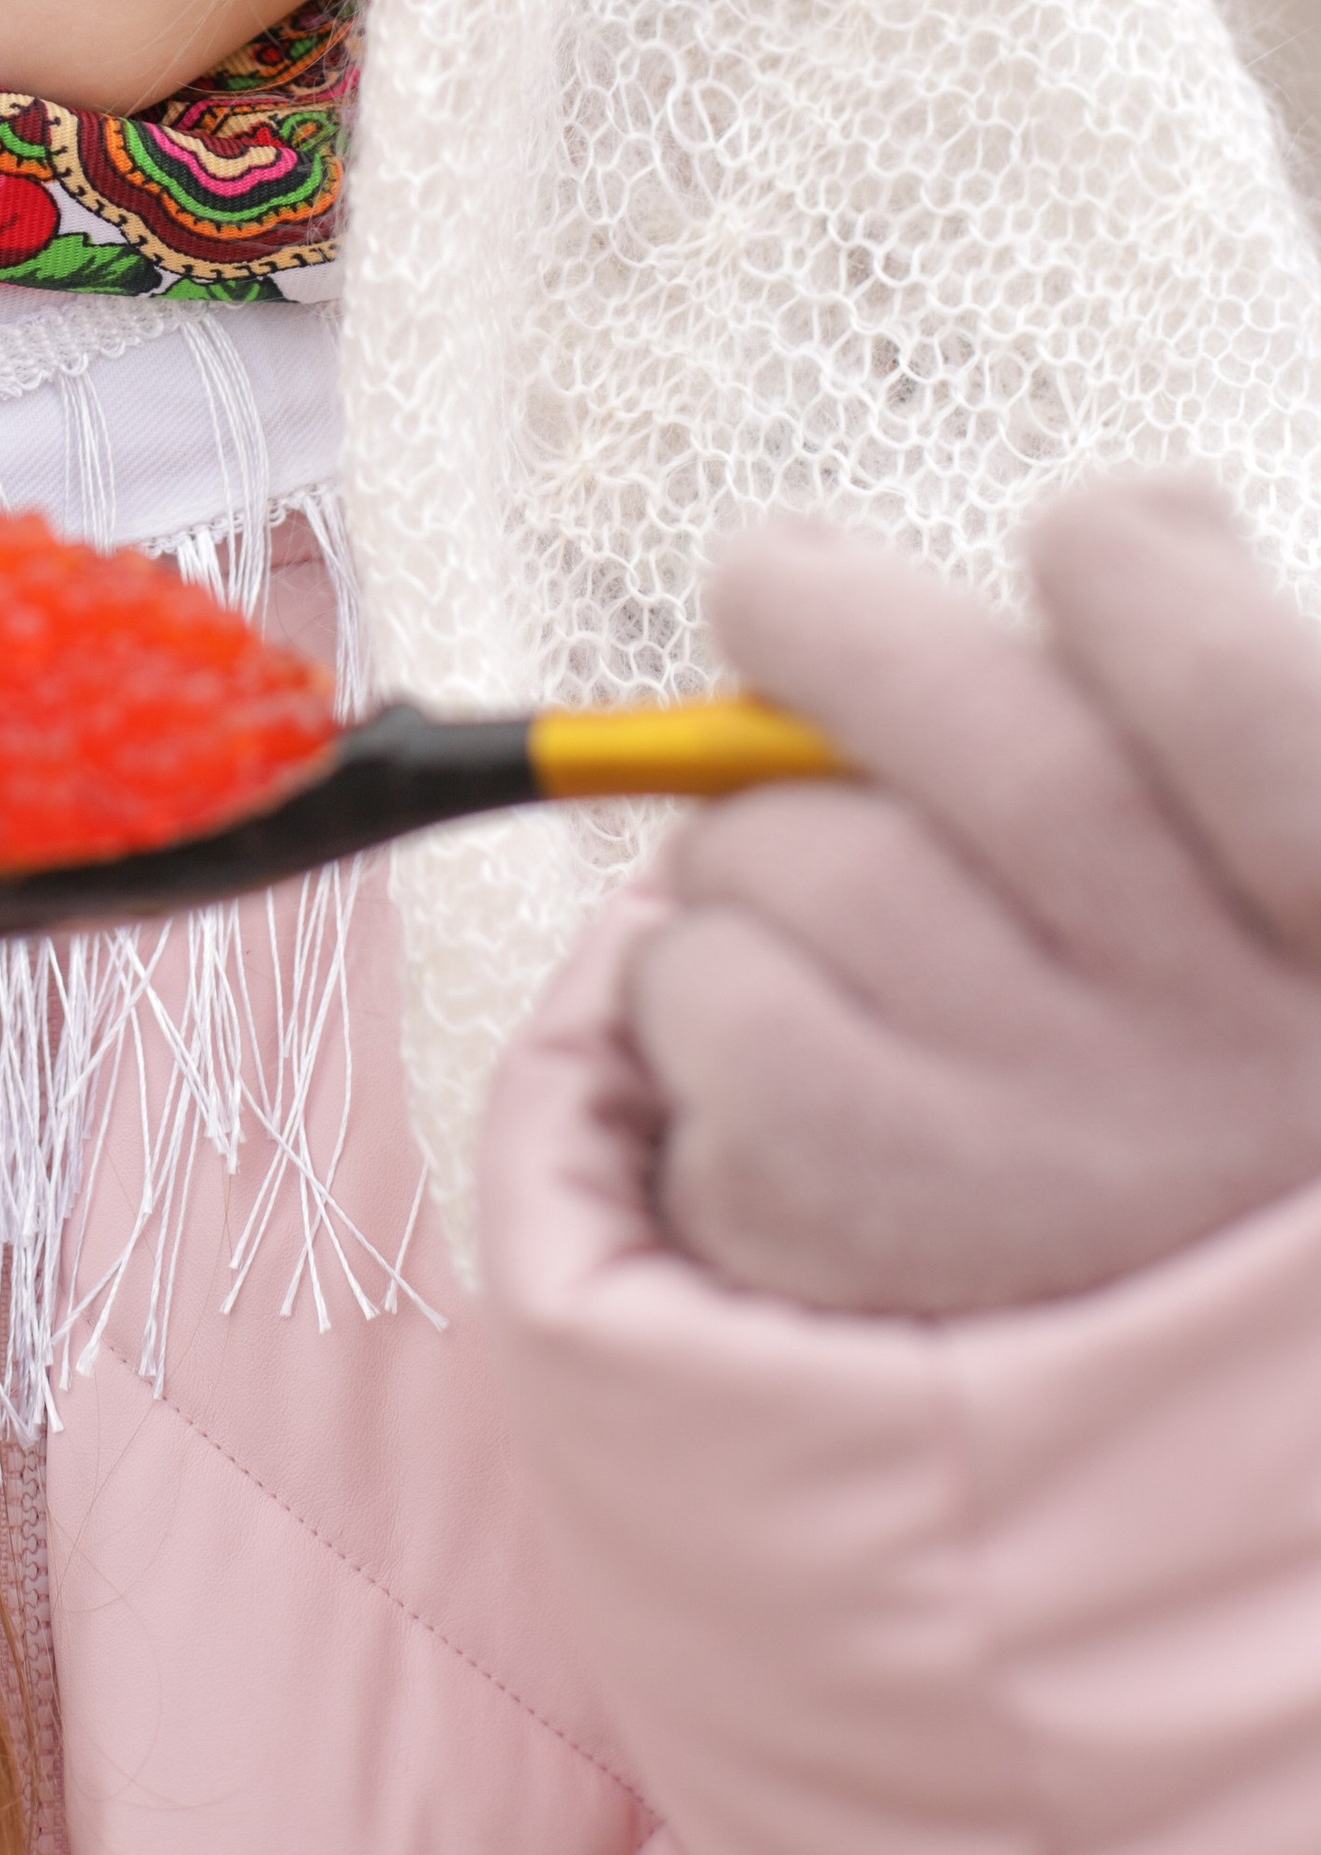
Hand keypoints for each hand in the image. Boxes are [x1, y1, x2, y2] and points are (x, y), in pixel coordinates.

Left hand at [623, 474, 1320, 1314]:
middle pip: (981, 734)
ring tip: (813, 918)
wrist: (1156, 1426)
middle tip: (771, 586)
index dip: (1133, 567)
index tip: (1081, 544)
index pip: (1230, 683)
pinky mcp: (873, 1246)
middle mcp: (1218, 1048)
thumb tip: (1137, 523)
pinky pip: (701, 1013)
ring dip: (746, 853)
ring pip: (791, 863)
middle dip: (819, 611)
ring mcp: (1043, 1153)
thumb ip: (1227, 700)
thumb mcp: (1280, 897)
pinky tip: (763, 1050)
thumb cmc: (1199, 1082)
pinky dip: (688, 998)